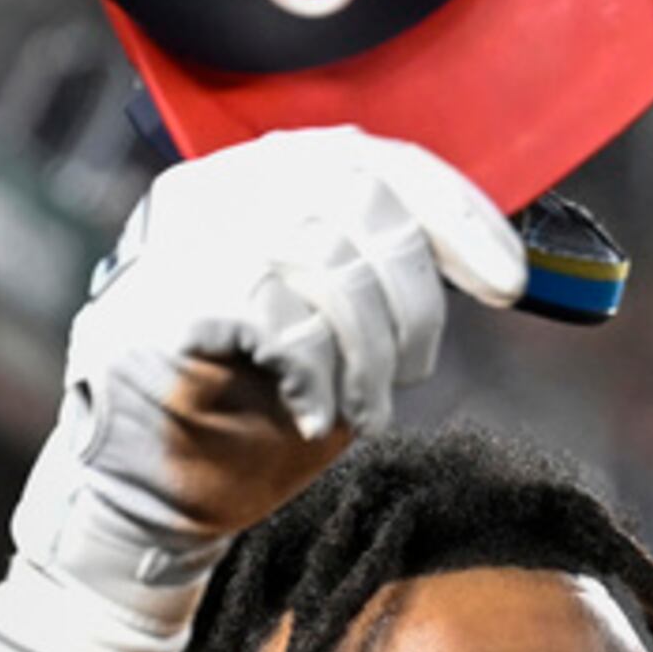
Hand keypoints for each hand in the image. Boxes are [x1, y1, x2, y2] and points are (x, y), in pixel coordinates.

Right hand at [0, 128, 525, 651]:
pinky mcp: (166, 305)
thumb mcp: (334, 322)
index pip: (379, 158)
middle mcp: (216, 190)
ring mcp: (184, 243)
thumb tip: (484, 257)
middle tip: (411, 371)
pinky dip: (318, 376)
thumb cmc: (247, 408)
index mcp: (260, 176)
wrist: (144, 493)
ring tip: (363, 408)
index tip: (508, 280)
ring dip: (370, 353)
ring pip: (329, 263)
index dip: (457, 214)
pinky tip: (310, 413)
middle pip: (362, 200)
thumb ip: (381, 269)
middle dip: (415, 300)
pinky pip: (282, 319)